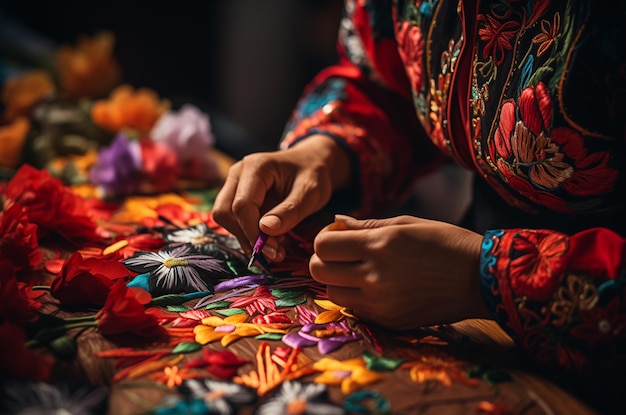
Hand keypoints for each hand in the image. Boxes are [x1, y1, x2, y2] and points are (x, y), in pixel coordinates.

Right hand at [213, 135, 350, 259]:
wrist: (312, 163)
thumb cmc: (313, 174)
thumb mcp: (310, 193)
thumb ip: (289, 211)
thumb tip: (264, 229)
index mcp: (255, 167)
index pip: (241, 205)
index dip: (253, 232)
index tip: (273, 251)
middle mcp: (238, 173)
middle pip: (225, 212)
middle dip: (247, 236)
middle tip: (275, 252)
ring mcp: (235, 185)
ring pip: (226, 219)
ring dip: (248, 238)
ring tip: (278, 246)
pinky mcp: (237, 197)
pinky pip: (235, 220)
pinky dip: (250, 235)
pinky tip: (272, 240)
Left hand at [309, 215, 489, 329]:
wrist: (480, 278)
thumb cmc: (445, 242)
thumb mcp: (405, 223)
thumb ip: (365, 225)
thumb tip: (335, 223)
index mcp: (378, 246)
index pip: (323, 246)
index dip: (325, 239)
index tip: (337, 237)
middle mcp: (374, 277)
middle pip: (319, 271)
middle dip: (324, 260)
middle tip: (342, 254)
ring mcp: (380, 303)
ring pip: (333, 294)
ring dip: (338, 280)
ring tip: (359, 271)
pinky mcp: (388, 320)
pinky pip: (355, 309)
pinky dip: (356, 297)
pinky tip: (375, 286)